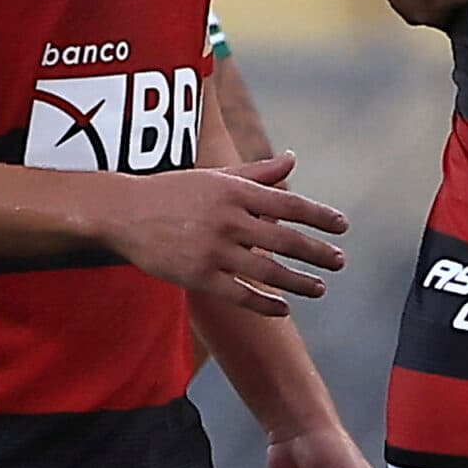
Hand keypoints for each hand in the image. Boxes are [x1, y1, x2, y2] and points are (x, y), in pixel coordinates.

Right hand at [101, 153, 348, 316]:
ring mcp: (213, 250)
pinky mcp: (197, 275)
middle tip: (340, 260)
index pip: (288, 204)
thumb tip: (292, 159)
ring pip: (267, 270)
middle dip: (317, 252)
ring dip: (299, 282)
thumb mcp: (216, 175)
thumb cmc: (174, 191)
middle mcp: (228, 220)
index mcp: (235, 191)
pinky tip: (284, 308)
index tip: (342, 226)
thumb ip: (257, 172)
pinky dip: (265, 303)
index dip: (319, 216)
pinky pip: (239, 294)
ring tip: (320, 288)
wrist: (124, 212)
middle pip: (284, 240)